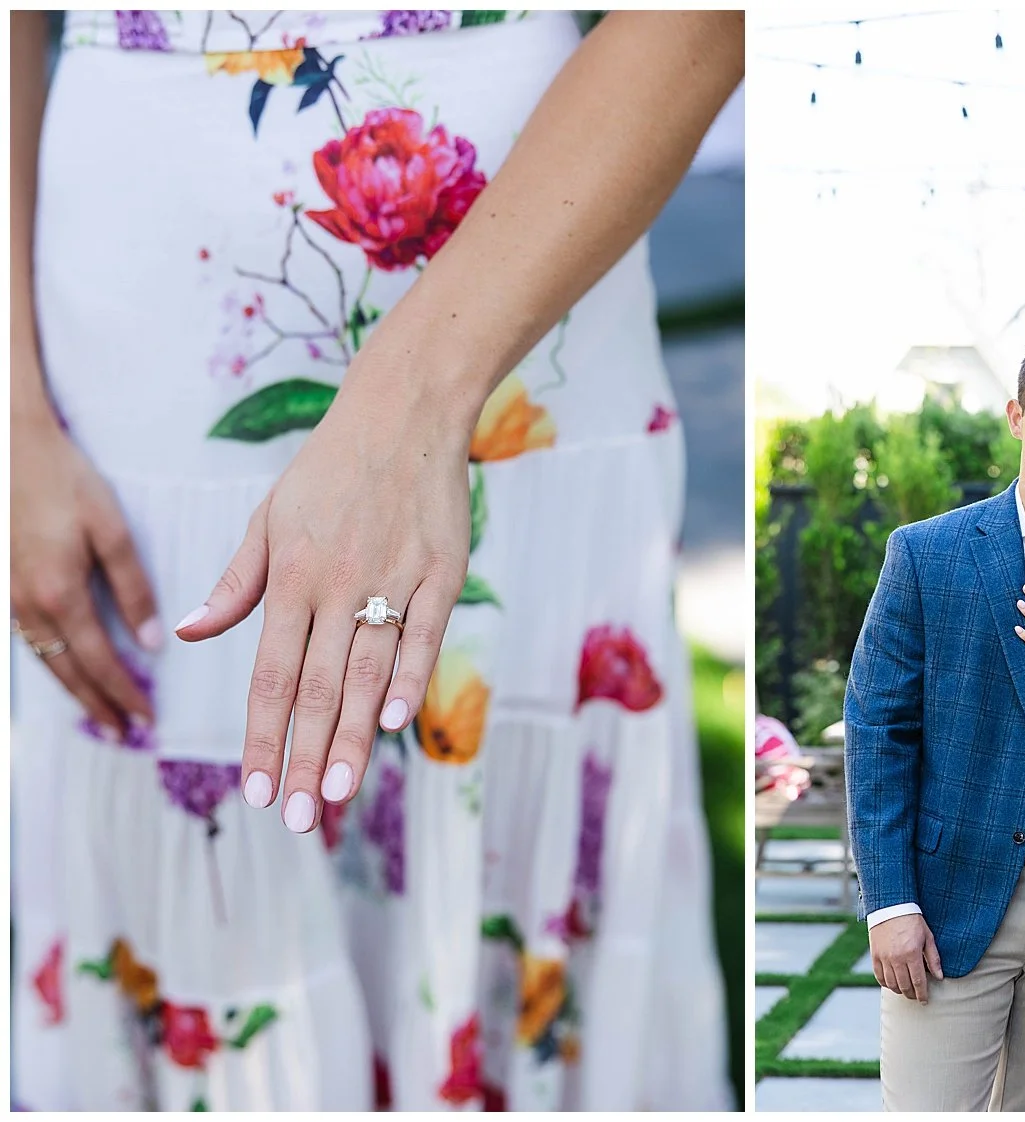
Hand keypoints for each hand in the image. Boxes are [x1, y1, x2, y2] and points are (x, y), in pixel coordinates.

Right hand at [10, 416, 159, 737]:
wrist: (7, 447)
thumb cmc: (64, 481)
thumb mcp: (111, 529)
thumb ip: (132, 588)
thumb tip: (149, 642)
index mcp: (61, 595)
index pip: (99, 663)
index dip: (124, 693)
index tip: (147, 718)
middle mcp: (28, 606)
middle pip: (68, 672)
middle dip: (99, 706)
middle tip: (127, 733)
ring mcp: (8, 598)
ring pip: (45, 660)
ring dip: (75, 690)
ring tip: (102, 713)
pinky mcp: (1, 587)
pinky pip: (29, 640)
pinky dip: (53, 662)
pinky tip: (68, 669)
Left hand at [177, 361, 472, 832]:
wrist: (403, 414)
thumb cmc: (331, 468)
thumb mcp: (269, 518)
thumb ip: (235, 582)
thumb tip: (185, 632)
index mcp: (290, 576)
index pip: (268, 674)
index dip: (259, 736)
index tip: (252, 789)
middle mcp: (336, 584)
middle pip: (315, 687)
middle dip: (302, 758)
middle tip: (294, 817)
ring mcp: (391, 580)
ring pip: (366, 673)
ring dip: (350, 738)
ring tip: (336, 794)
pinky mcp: (440, 574)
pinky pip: (421, 635)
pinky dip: (409, 678)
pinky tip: (396, 723)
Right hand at [870, 914, 942, 1003]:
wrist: (890, 906)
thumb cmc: (912, 920)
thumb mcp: (927, 936)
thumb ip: (934, 958)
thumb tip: (939, 976)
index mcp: (912, 954)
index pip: (918, 982)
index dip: (922, 994)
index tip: (924, 1000)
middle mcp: (897, 958)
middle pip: (904, 986)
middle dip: (911, 994)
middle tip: (916, 996)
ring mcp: (884, 958)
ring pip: (891, 984)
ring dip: (899, 991)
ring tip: (905, 990)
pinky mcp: (875, 955)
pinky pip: (879, 976)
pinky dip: (886, 983)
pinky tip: (892, 984)